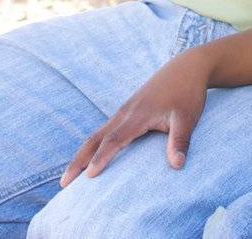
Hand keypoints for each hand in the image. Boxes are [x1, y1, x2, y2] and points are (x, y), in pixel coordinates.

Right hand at [60, 52, 209, 185]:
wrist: (186, 68)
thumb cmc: (187, 93)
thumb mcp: (187, 118)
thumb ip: (180, 141)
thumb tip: (177, 165)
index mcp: (137, 115)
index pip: (114, 140)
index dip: (101, 158)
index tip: (88, 177)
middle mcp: (125, 113)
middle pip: (95, 139)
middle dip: (78, 161)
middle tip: (63, 183)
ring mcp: (124, 110)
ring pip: (97, 134)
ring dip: (82, 154)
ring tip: (70, 176)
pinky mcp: (127, 110)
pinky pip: (105, 130)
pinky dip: (93, 145)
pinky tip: (90, 157)